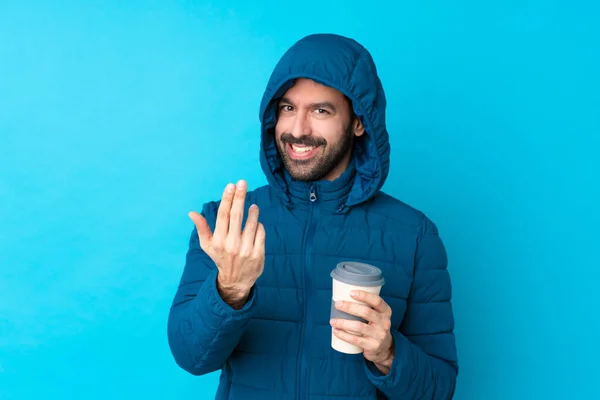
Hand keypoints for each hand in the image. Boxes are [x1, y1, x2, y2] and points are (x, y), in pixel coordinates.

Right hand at [188, 180, 265, 308]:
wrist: (236, 281)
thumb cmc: (221, 258)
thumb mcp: (208, 246)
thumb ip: (202, 228)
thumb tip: (192, 213)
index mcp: (218, 241)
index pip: (223, 215)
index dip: (227, 199)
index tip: (230, 185)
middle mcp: (232, 244)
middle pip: (236, 215)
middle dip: (239, 197)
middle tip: (242, 182)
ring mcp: (246, 249)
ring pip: (251, 223)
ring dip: (253, 211)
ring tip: (252, 205)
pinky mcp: (258, 254)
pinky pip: (261, 232)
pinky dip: (258, 225)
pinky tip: (256, 222)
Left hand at [330, 290, 393, 373]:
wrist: (384, 348)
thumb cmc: (375, 326)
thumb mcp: (377, 315)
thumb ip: (366, 306)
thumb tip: (343, 295)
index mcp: (385, 312)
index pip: (377, 301)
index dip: (364, 296)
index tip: (351, 292)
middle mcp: (384, 322)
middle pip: (366, 312)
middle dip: (349, 307)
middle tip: (337, 304)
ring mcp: (379, 335)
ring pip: (359, 326)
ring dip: (343, 323)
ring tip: (332, 321)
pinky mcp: (372, 346)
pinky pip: (355, 340)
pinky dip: (343, 335)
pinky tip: (335, 331)